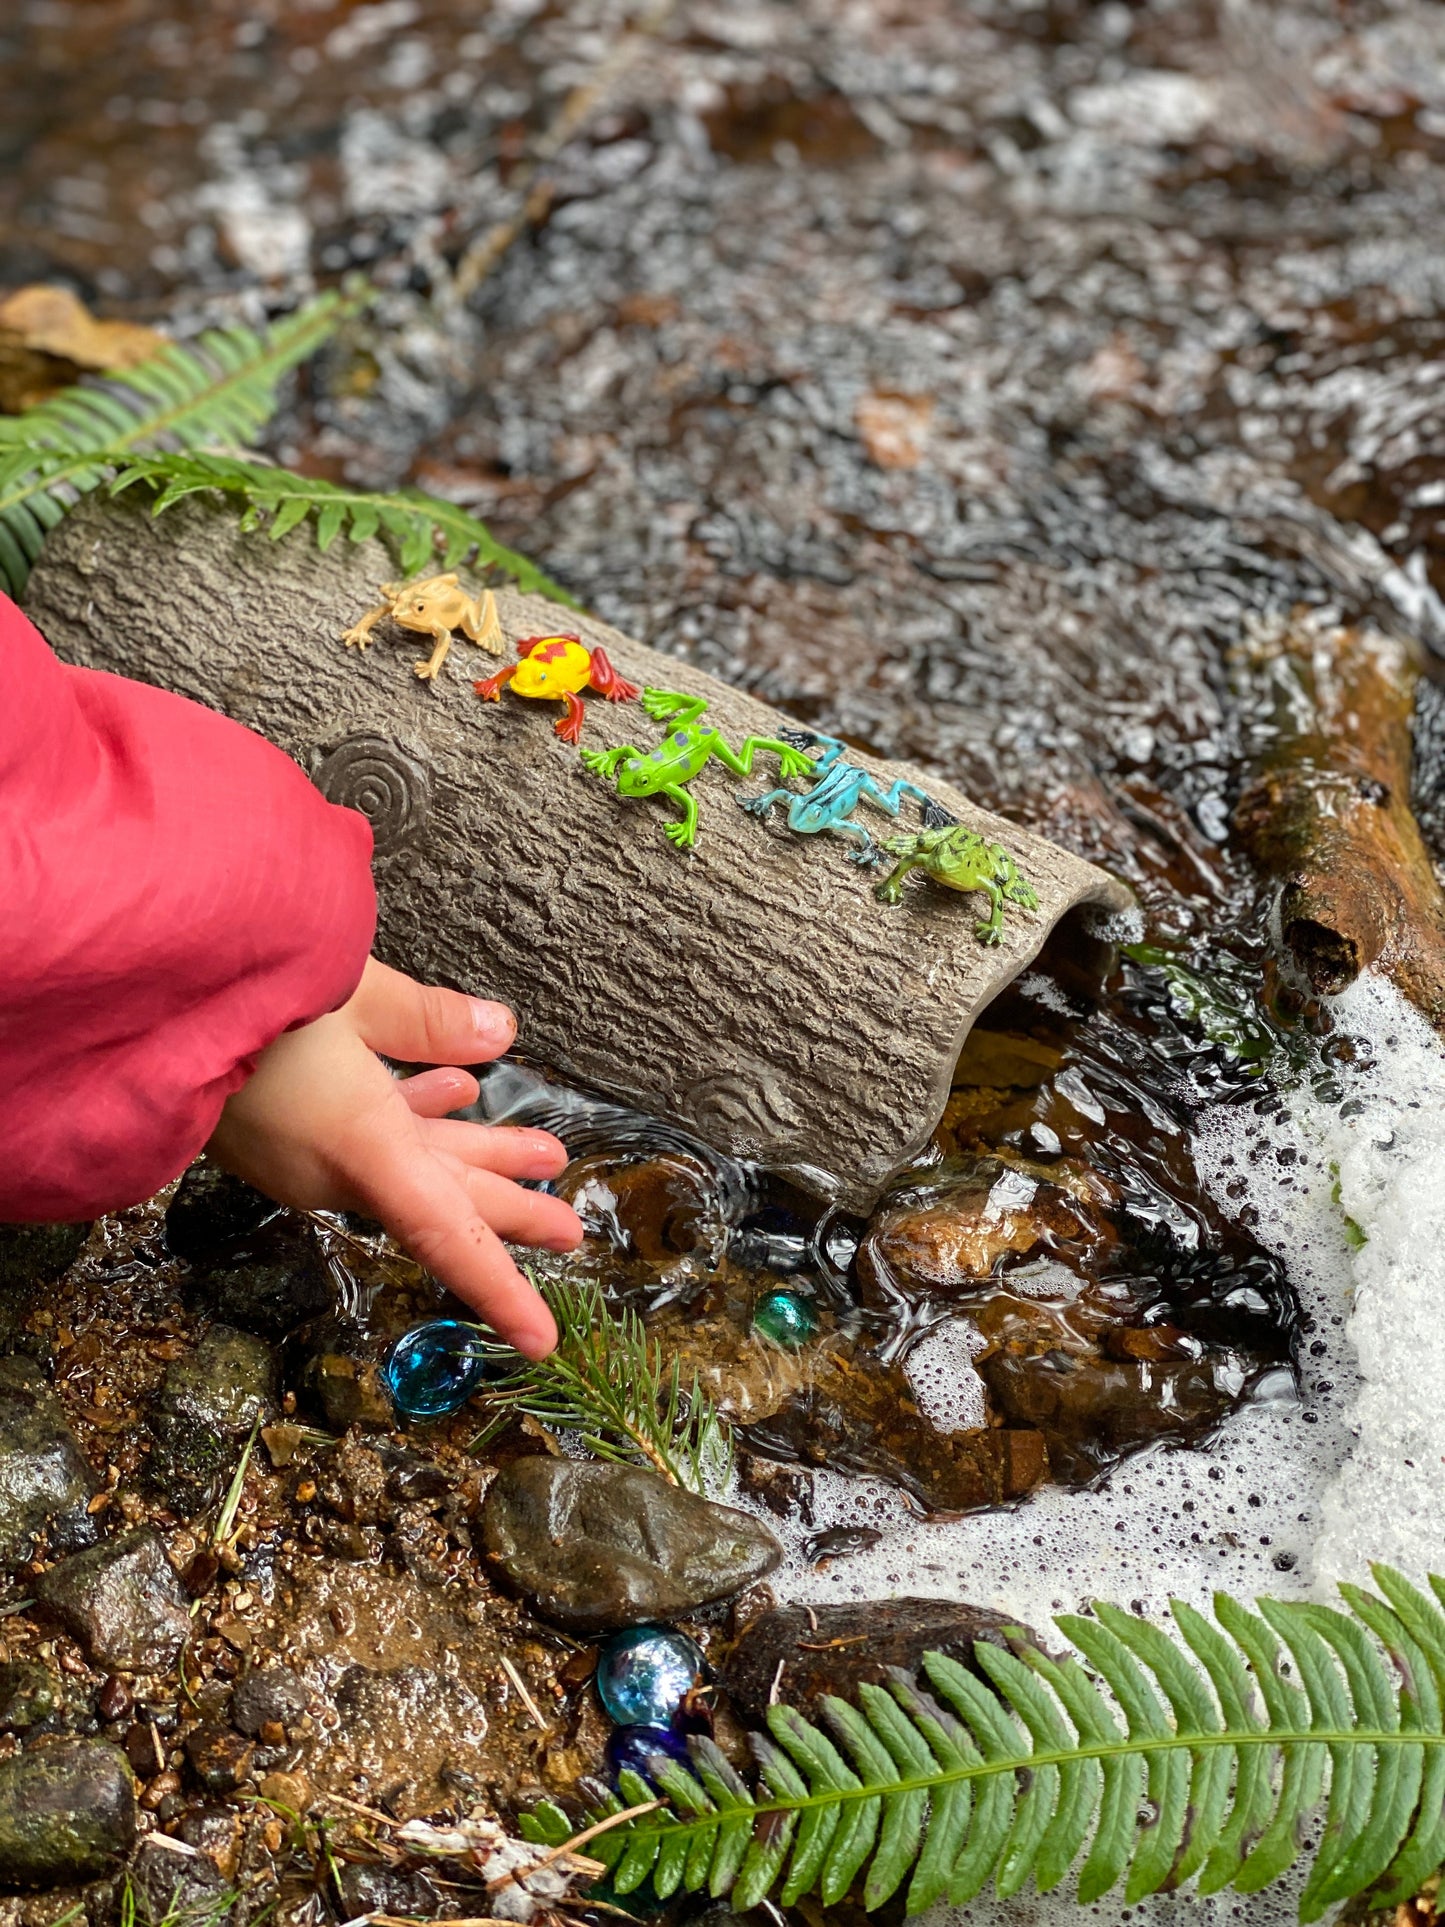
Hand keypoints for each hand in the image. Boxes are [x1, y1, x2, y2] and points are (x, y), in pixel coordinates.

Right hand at [206, 958, 580, 1355]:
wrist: (127, 1003)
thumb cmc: (232, 994)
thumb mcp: (345, 992)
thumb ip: (427, 1019)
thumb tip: (499, 1034)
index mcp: (356, 1149)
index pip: (444, 1235)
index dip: (500, 1289)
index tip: (542, 1340)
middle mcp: (329, 1166)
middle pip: (439, 1199)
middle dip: (509, 1210)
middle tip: (571, 1227)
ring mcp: (298, 1150)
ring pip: (408, 1162)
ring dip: (475, 1155)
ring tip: (542, 1154)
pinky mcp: (274, 1124)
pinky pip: (364, 1133)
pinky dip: (414, 1115)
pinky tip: (454, 1092)